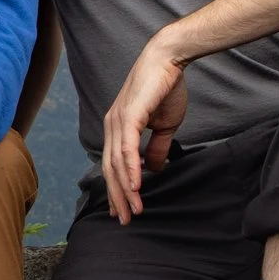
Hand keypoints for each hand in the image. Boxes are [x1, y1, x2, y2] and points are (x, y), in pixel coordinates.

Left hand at [101, 31, 189, 222]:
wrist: (168, 60)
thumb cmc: (165, 88)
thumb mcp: (163, 126)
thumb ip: (157, 148)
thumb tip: (154, 169)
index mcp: (117, 129)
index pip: (113, 165)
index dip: (117, 189)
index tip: (122, 210)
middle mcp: (111, 126)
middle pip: (110, 169)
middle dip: (118, 197)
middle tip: (125, 219)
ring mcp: (117, 121)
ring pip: (117, 163)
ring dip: (125, 189)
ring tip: (134, 209)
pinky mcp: (128, 116)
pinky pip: (127, 148)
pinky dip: (130, 169)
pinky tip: (135, 186)